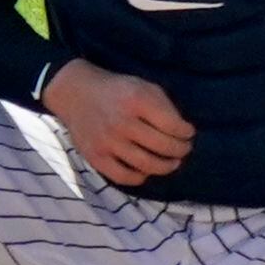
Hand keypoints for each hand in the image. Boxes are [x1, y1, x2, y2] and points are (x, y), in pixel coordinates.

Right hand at [42, 60, 194, 186]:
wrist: (76, 93)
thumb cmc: (118, 91)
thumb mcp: (144, 87)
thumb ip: (164, 107)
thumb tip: (183, 132)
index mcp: (136, 101)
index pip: (173, 126)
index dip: (186, 132)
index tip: (188, 133)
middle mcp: (121, 123)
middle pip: (163, 147)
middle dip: (180, 150)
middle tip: (184, 148)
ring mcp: (107, 142)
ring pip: (147, 165)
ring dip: (166, 166)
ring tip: (173, 162)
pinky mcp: (94, 157)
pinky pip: (123, 177)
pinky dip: (140, 177)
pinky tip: (146, 170)